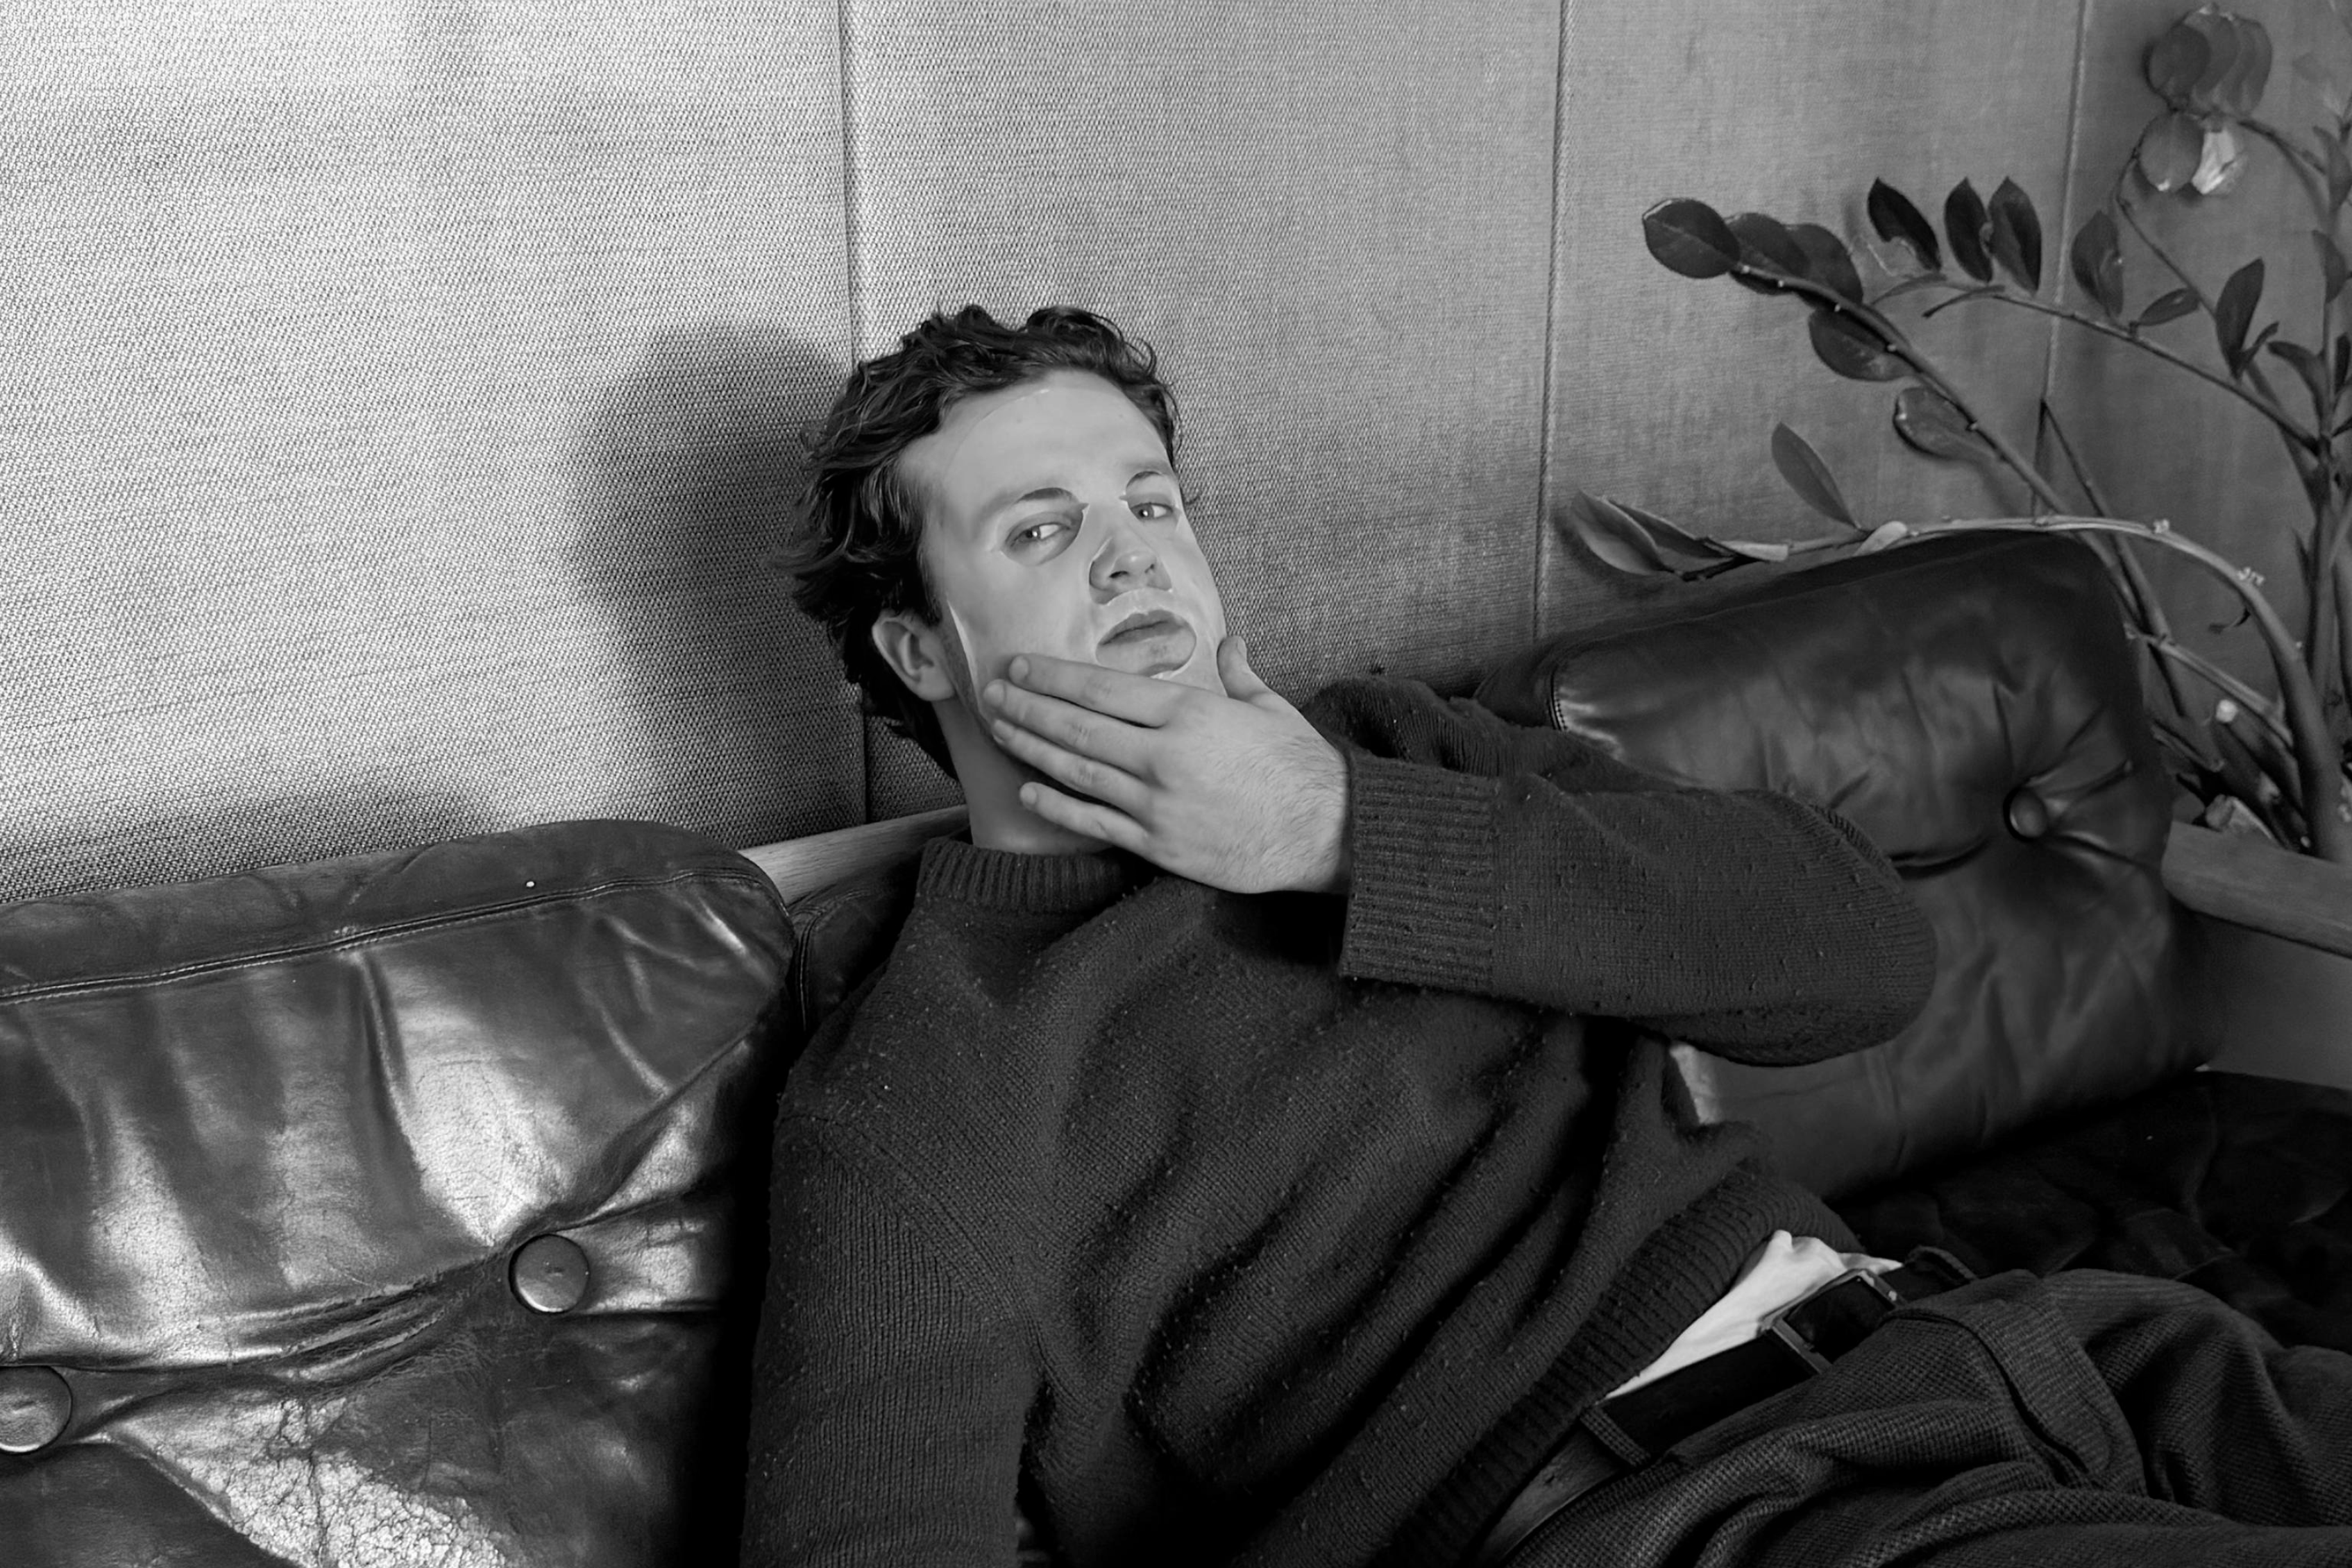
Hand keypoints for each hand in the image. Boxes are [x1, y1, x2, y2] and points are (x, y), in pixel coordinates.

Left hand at [982, 636, 1351, 893]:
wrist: (1327, 833)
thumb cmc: (1301, 767)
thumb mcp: (1271, 708)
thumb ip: (1240, 674)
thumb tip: (1231, 643)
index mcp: (1190, 713)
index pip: (1103, 688)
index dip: (1053, 677)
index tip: (1021, 666)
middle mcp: (1164, 755)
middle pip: (1077, 726)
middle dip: (1028, 707)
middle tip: (992, 693)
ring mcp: (1158, 803)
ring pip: (1077, 770)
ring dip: (1031, 748)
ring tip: (1000, 730)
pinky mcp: (1159, 844)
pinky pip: (1095, 822)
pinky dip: (1058, 805)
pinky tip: (1030, 791)